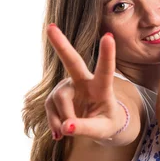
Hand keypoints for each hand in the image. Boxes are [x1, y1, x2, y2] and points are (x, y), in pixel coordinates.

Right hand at [44, 25, 125, 140]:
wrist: (99, 124)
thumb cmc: (106, 123)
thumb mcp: (102, 130)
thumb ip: (86, 128)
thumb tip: (66, 127)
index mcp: (102, 87)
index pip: (106, 70)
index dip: (107, 54)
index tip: (109, 36)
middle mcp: (84, 81)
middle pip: (72, 62)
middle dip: (61, 44)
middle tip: (50, 27)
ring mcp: (68, 86)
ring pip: (59, 99)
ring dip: (63, 119)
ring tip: (68, 133)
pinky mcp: (56, 96)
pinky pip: (50, 109)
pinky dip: (55, 124)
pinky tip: (60, 132)